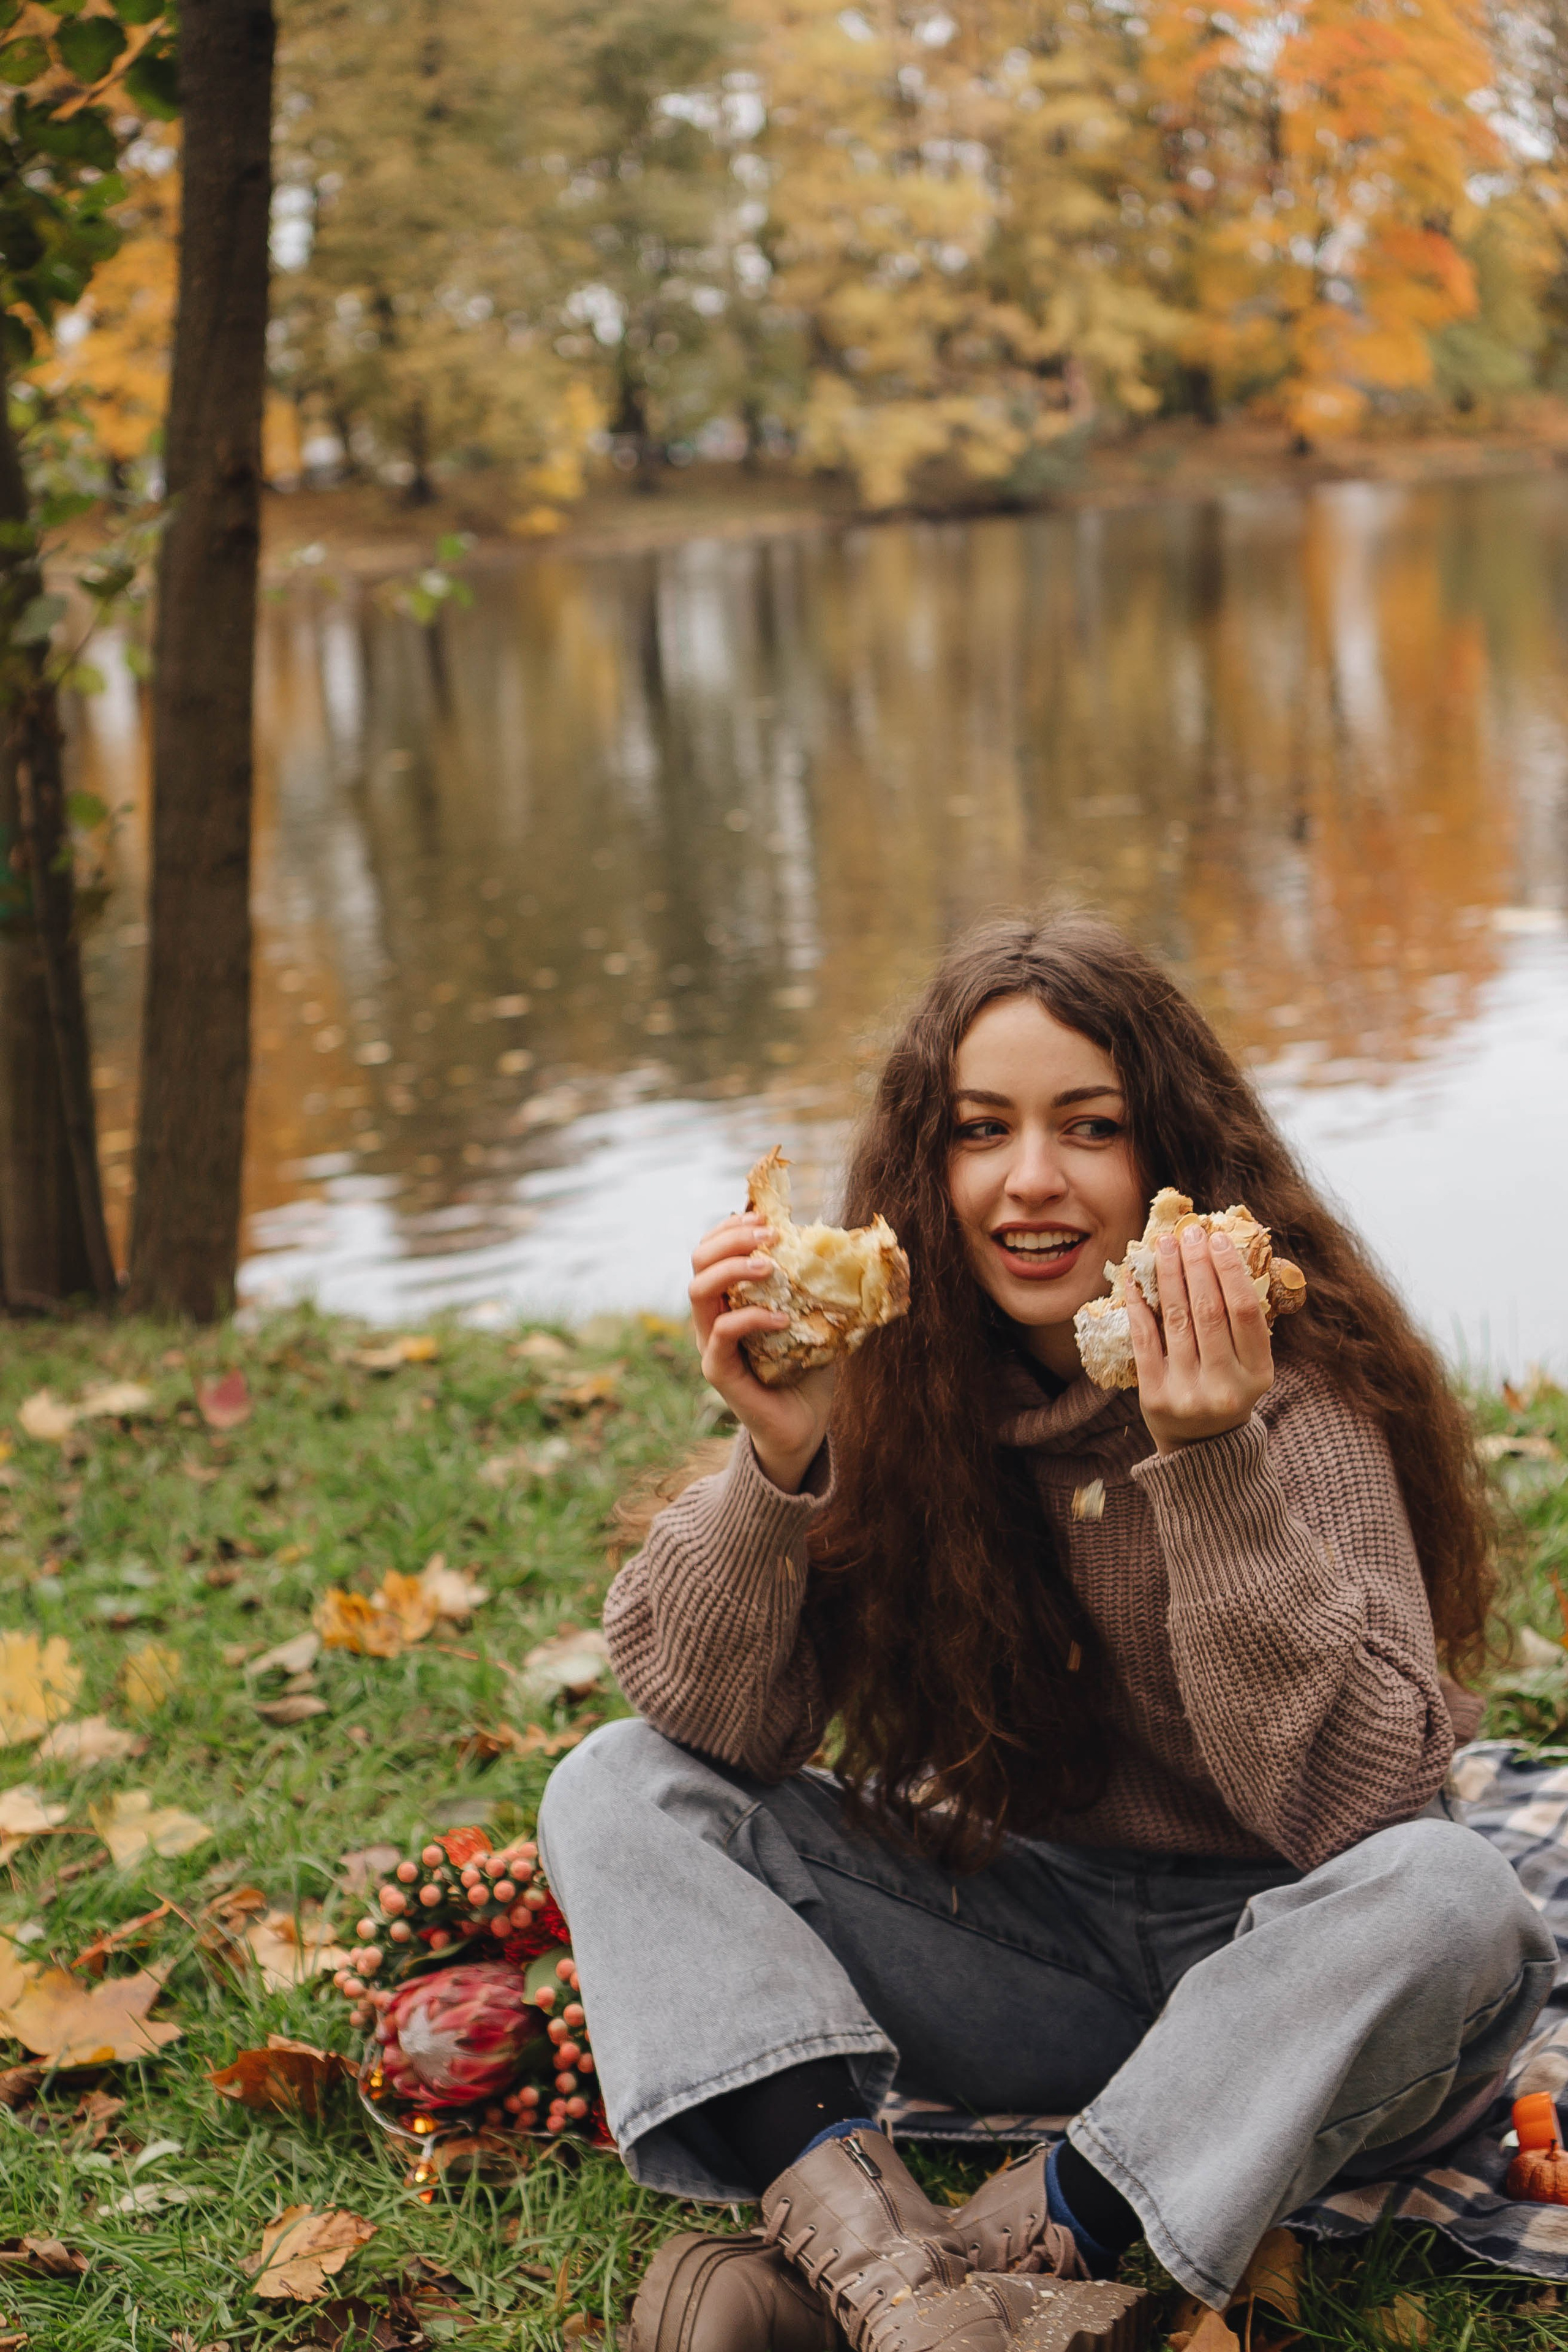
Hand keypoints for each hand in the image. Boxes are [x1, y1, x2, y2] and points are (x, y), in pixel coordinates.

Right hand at [688, 1212, 835, 1492]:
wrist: (803, 1426)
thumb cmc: (807, 1369)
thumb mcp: (812, 1317)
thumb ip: (814, 1285)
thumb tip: (848, 1245)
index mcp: (729, 1298)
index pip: (712, 1250)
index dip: (730, 1226)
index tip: (763, 1216)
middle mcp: (712, 1316)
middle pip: (698, 1261)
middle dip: (730, 1238)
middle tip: (769, 1234)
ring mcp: (711, 1343)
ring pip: (699, 1291)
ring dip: (732, 1269)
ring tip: (770, 1266)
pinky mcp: (718, 1370)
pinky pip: (724, 1333)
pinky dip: (751, 1317)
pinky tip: (782, 1318)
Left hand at [1127, 1224, 1272, 1457]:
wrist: (1201, 1448)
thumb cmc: (1225, 1389)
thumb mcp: (1248, 1365)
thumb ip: (1242, 1323)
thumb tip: (1221, 1256)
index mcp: (1258, 1375)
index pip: (1244, 1312)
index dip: (1229, 1271)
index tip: (1216, 1239)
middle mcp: (1226, 1386)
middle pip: (1209, 1311)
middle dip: (1197, 1265)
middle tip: (1188, 1232)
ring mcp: (1189, 1393)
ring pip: (1176, 1320)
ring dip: (1168, 1275)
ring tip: (1164, 1245)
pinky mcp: (1156, 1397)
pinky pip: (1145, 1340)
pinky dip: (1138, 1305)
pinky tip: (1134, 1279)